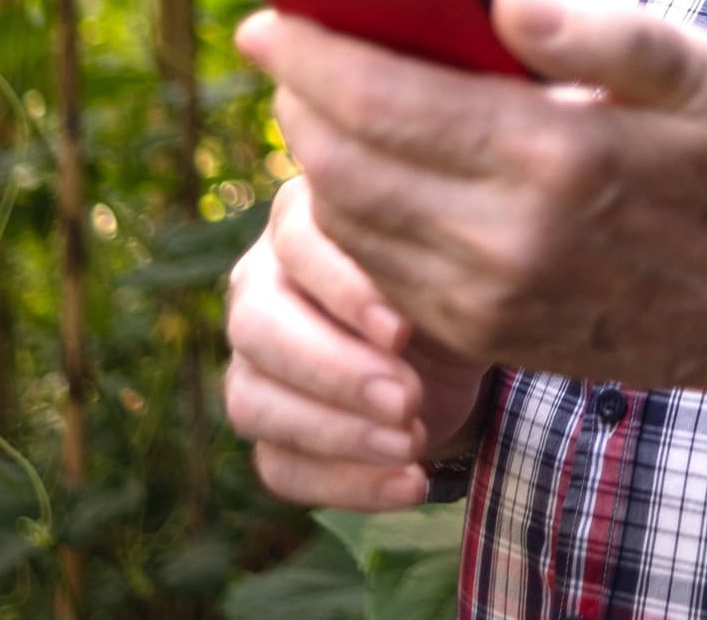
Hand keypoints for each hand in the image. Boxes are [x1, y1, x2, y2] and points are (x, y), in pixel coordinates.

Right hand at [223, 173, 490, 508]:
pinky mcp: (268, 429)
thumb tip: (411, 300)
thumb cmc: (445, 281)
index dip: (343, 291)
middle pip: (257, 327)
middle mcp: (259, 287)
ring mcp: (252, 363)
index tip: (403, 332)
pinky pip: (280, 466)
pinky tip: (411, 481)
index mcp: (299, 222)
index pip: (296, 243)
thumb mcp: (444, 262)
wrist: (454, 344)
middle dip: (335, 371)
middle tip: (406, 400)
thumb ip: (422, 257)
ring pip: (256, 402)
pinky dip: (348, 483)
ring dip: (339, 433)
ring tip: (413, 443)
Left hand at [235, 0, 706, 398]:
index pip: (389, 103)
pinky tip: (363, 165)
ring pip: (351, 223)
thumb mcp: (699, 71)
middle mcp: (507, 239)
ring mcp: (488, 299)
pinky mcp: (483, 335)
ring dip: (315, 155)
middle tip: (286, 48)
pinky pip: (378, 269)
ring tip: (316, 97)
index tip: (268, 17)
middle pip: (346, 166)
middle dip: (299, 100)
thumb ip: (600, 28)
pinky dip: (351, 211)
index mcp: (557, 159)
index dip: (316, 57)